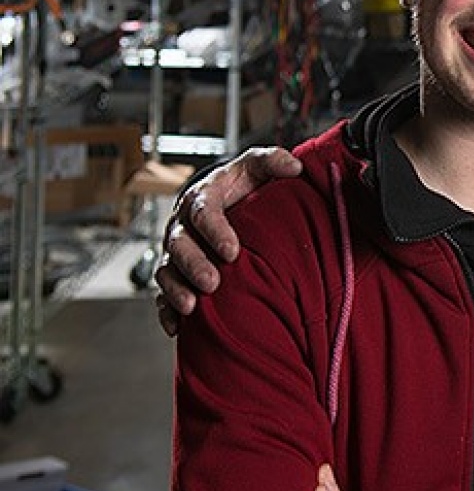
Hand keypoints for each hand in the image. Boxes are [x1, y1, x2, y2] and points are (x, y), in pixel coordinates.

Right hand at [154, 146, 302, 335]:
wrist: (225, 201)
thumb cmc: (241, 185)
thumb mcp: (255, 167)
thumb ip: (272, 161)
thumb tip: (295, 166)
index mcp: (202, 199)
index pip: (202, 212)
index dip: (215, 231)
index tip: (233, 250)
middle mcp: (183, 226)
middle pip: (179, 245)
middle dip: (193, 265)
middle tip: (213, 282)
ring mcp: (176, 253)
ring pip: (166, 271)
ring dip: (176, 290)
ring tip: (191, 308)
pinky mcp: (175, 274)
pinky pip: (162, 295)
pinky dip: (166, 311)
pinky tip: (178, 328)